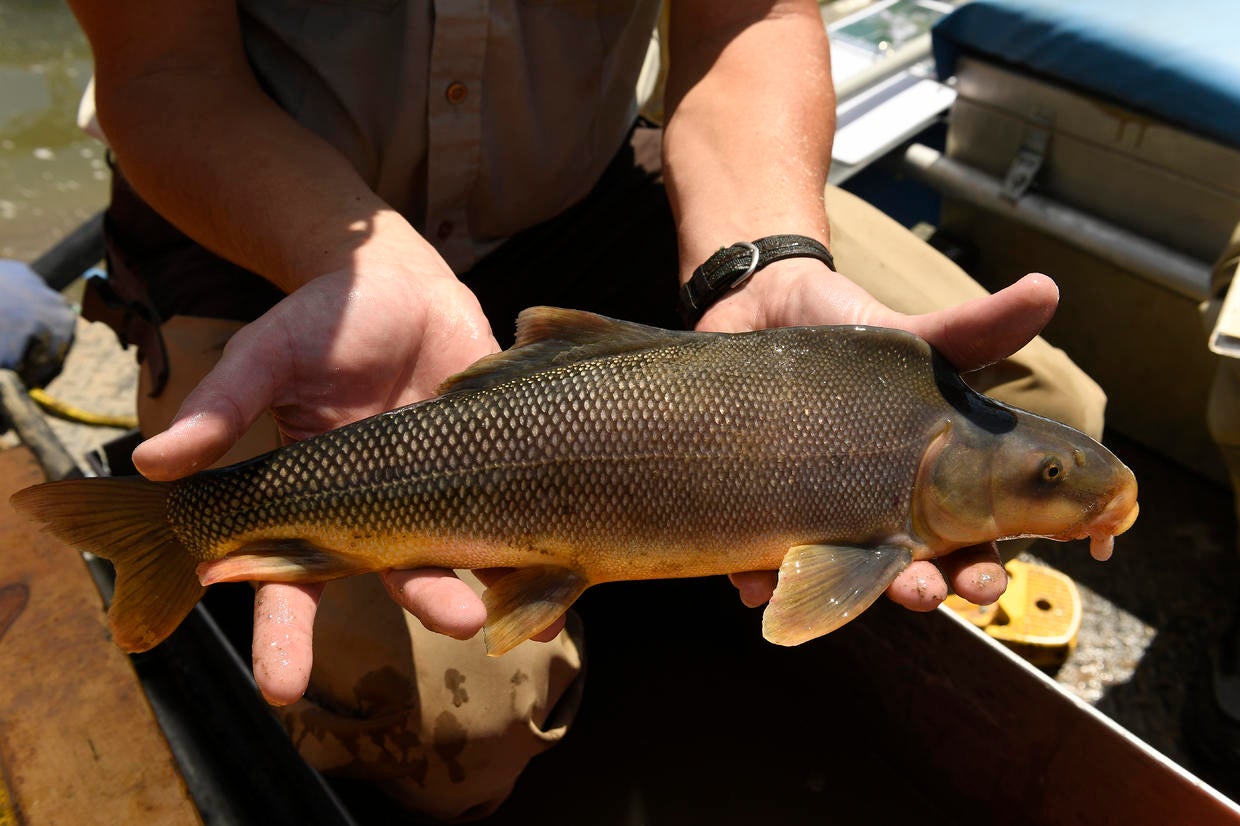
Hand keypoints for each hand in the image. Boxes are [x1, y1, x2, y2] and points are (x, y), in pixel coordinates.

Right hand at [131, 265, 520, 703]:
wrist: (395, 281)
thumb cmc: (319, 321)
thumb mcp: (266, 354)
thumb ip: (222, 406)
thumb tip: (153, 462)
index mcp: (314, 500)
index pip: (290, 581)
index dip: (285, 636)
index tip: (281, 688)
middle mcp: (381, 508)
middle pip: (397, 574)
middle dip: (427, 603)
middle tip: (455, 623)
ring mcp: (443, 488)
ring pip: (465, 551)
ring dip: (493, 577)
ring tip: (522, 594)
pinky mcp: (497, 462)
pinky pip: (518, 515)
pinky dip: (540, 553)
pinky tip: (561, 585)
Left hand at [697, 259, 1061, 614]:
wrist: (764, 312)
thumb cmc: (854, 341)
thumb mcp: (916, 338)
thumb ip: (977, 330)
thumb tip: (1046, 287)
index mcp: (932, 487)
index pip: (971, 540)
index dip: (981, 565)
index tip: (986, 579)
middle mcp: (879, 513)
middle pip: (910, 569)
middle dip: (921, 588)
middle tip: (923, 590)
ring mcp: (820, 517)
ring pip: (835, 576)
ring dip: (836, 593)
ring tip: (829, 588)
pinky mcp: (762, 513)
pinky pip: (756, 561)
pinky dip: (755, 578)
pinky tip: (752, 585)